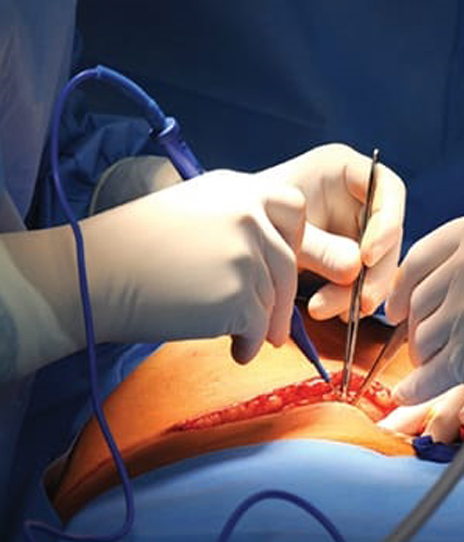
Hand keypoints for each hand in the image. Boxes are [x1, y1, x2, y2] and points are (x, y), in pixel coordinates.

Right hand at [82, 169, 305, 363]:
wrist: (88, 276)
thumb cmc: (130, 248)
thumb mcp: (189, 210)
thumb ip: (234, 222)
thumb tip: (269, 263)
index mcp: (235, 187)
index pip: (294, 206)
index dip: (293, 238)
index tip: (279, 263)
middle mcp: (246, 213)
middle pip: (289, 261)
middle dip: (283, 297)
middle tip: (275, 324)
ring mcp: (244, 253)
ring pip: (273, 298)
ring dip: (260, 324)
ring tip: (240, 337)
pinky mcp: (237, 295)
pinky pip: (258, 327)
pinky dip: (249, 344)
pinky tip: (235, 350)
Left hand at [257, 144, 405, 319]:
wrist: (229, 235)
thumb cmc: (249, 216)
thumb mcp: (281, 229)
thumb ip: (319, 245)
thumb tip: (356, 267)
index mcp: (344, 169)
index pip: (388, 189)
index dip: (386, 223)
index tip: (367, 256)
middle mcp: (358, 198)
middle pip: (389, 234)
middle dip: (376, 272)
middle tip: (360, 301)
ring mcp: (357, 230)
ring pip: (379, 264)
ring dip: (360, 293)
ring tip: (324, 309)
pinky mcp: (351, 260)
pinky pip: (363, 282)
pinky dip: (348, 301)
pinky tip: (328, 311)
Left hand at [386, 210, 463, 404]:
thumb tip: (431, 284)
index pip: (418, 259)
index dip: (402, 288)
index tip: (397, 308)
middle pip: (417, 302)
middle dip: (417, 327)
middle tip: (425, 343)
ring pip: (423, 339)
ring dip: (427, 357)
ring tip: (441, 365)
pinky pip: (429, 375)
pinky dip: (415, 389)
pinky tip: (406, 394)